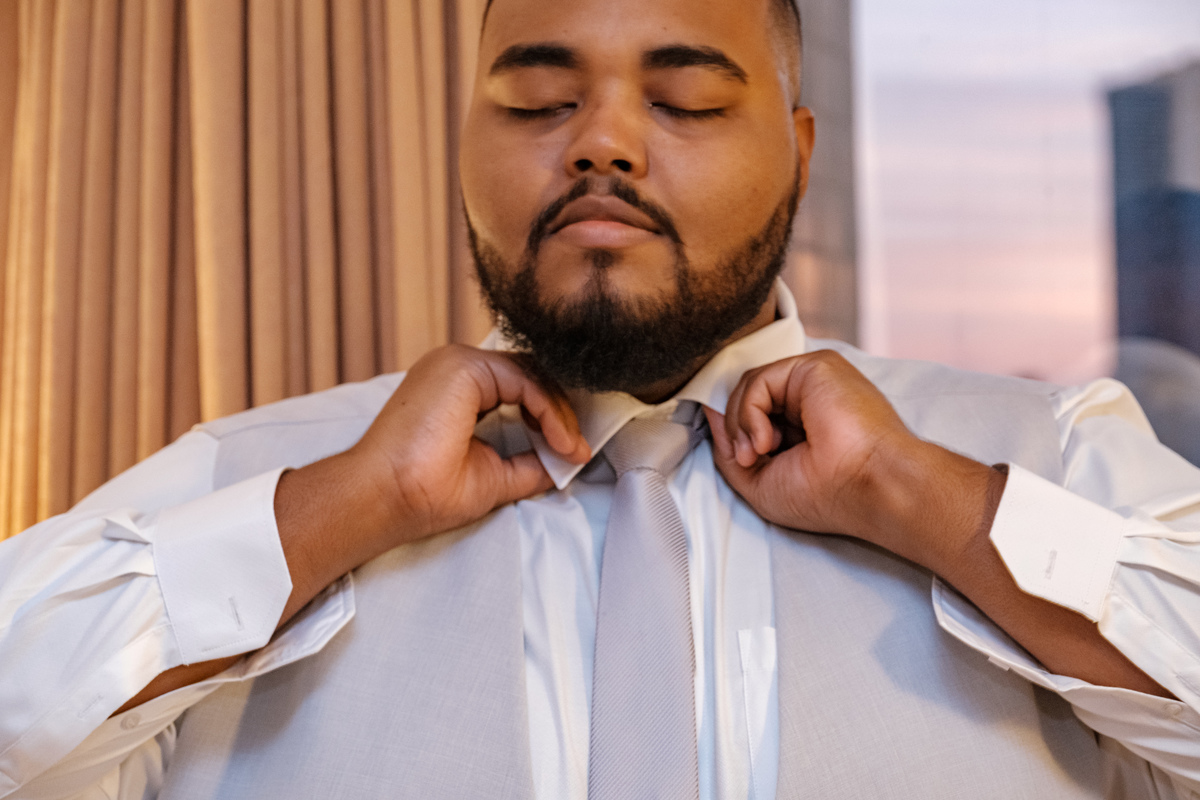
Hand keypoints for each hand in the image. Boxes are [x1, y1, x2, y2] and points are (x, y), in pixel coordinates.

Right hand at [348, 344, 590, 546]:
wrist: (385, 499)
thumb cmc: (423, 493)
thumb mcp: (494, 475)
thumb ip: (529, 462)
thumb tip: (568, 461)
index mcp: (458, 389)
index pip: (520, 388)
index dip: (551, 417)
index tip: (572, 453)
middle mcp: (456, 368)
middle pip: (529, 376)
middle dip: (561, 414)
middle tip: (578, 451)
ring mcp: (456, 362)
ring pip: (531, 374)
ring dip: (558, 414)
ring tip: (570, 450)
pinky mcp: (461, 366)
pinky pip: (524, 379)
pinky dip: (548, 410)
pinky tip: (558, 440)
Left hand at [704, 350, 999, 573]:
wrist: (871, 487)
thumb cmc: (827, 496)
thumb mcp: (758, 483)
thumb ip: (727, 448)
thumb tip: (708, 412)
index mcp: (802, 425)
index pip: (752, 413)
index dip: (735, 434)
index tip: (742, 460)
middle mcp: (808, 399)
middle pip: (747, 397)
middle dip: (735, 430)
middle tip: (750, 460)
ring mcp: (813, 381)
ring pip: (749, 386)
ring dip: (740, 424)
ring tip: (760, 453)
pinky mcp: (816, 366)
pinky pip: (759, 379)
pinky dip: (750, 411)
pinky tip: (767, 439)